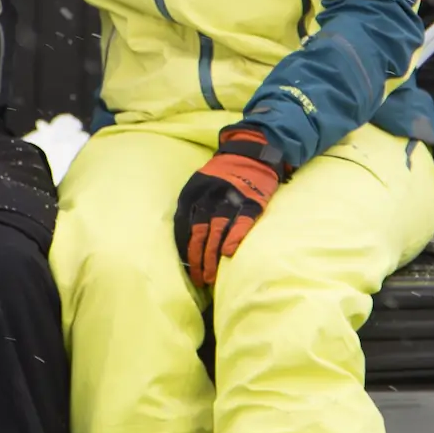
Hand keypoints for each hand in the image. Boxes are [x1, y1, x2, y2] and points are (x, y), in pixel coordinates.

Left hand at [171, 124, 283, 285]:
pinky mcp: (251, 202)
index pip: (182, 225)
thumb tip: (185, 239)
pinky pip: (242, 222)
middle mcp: (209, 197)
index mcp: (193, 193)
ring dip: (212, 256)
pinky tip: (228, 254)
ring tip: (210, 277)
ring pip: (217, 231)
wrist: (251, 153)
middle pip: (199, 233)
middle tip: (199, 279)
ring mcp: (231, 199)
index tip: (186, 268)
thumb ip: (193, 208)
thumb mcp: (200, 185)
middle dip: (197, 259)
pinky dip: (234, 237)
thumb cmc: (222, 175)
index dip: (184, 249)